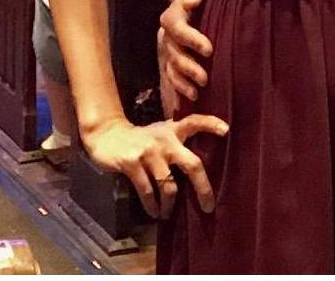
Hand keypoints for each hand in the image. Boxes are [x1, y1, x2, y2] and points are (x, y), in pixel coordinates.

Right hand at [82, 114, 227, 218]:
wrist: (107, 135)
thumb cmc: (140, 139)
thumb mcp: (160, 134)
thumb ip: (176, 143)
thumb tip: (196, 168)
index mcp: (173, 130)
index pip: (195, 122)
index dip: (210, 124)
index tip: (226, 130)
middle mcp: (165, 140)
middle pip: (191, 164)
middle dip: (202, 187)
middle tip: (208, 206)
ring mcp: (149, 152)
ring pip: (169, 185)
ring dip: (170, 204)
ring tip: (168, 213)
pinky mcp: (133, 163)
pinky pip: (147, 191)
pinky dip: (152, 205)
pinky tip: (154, 212)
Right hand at [158, 0, 211, 113]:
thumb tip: (191, 1)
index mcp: (173, 14)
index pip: (176, 27)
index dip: (191, 39)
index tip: (209, 49)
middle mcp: (166, 33)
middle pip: (172, 52)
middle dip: (187, 67)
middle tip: (205, 78)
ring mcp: (168, 48)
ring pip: (169, 67)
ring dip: (181, 82)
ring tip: (196, 94)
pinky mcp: (172, 60)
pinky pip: (170, 77)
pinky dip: (177, 90)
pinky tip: (185, 102)